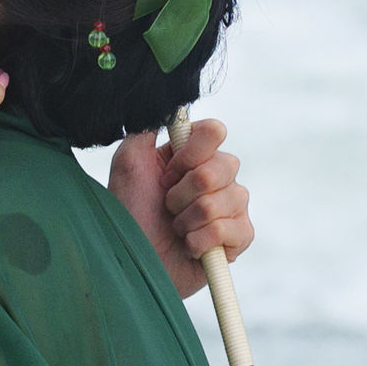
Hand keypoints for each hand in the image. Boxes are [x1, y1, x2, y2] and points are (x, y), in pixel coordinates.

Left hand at [108, 118, 250, 293]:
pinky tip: (188, 247)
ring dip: (190, 218)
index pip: (214, 131)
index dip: (192, 152)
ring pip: (229, 198)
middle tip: (166, 207)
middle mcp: (215, 176)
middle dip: (185, 191)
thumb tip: (170, 102)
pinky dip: (202, 240)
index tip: (167, 173)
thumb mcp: (129, 163)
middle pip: (225, 165)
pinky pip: (233, 228)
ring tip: (175, 229)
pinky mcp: (238, 238)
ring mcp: (230, 207)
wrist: (133, 262)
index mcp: (190, 155)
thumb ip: (148, 127)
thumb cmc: (128, 213)